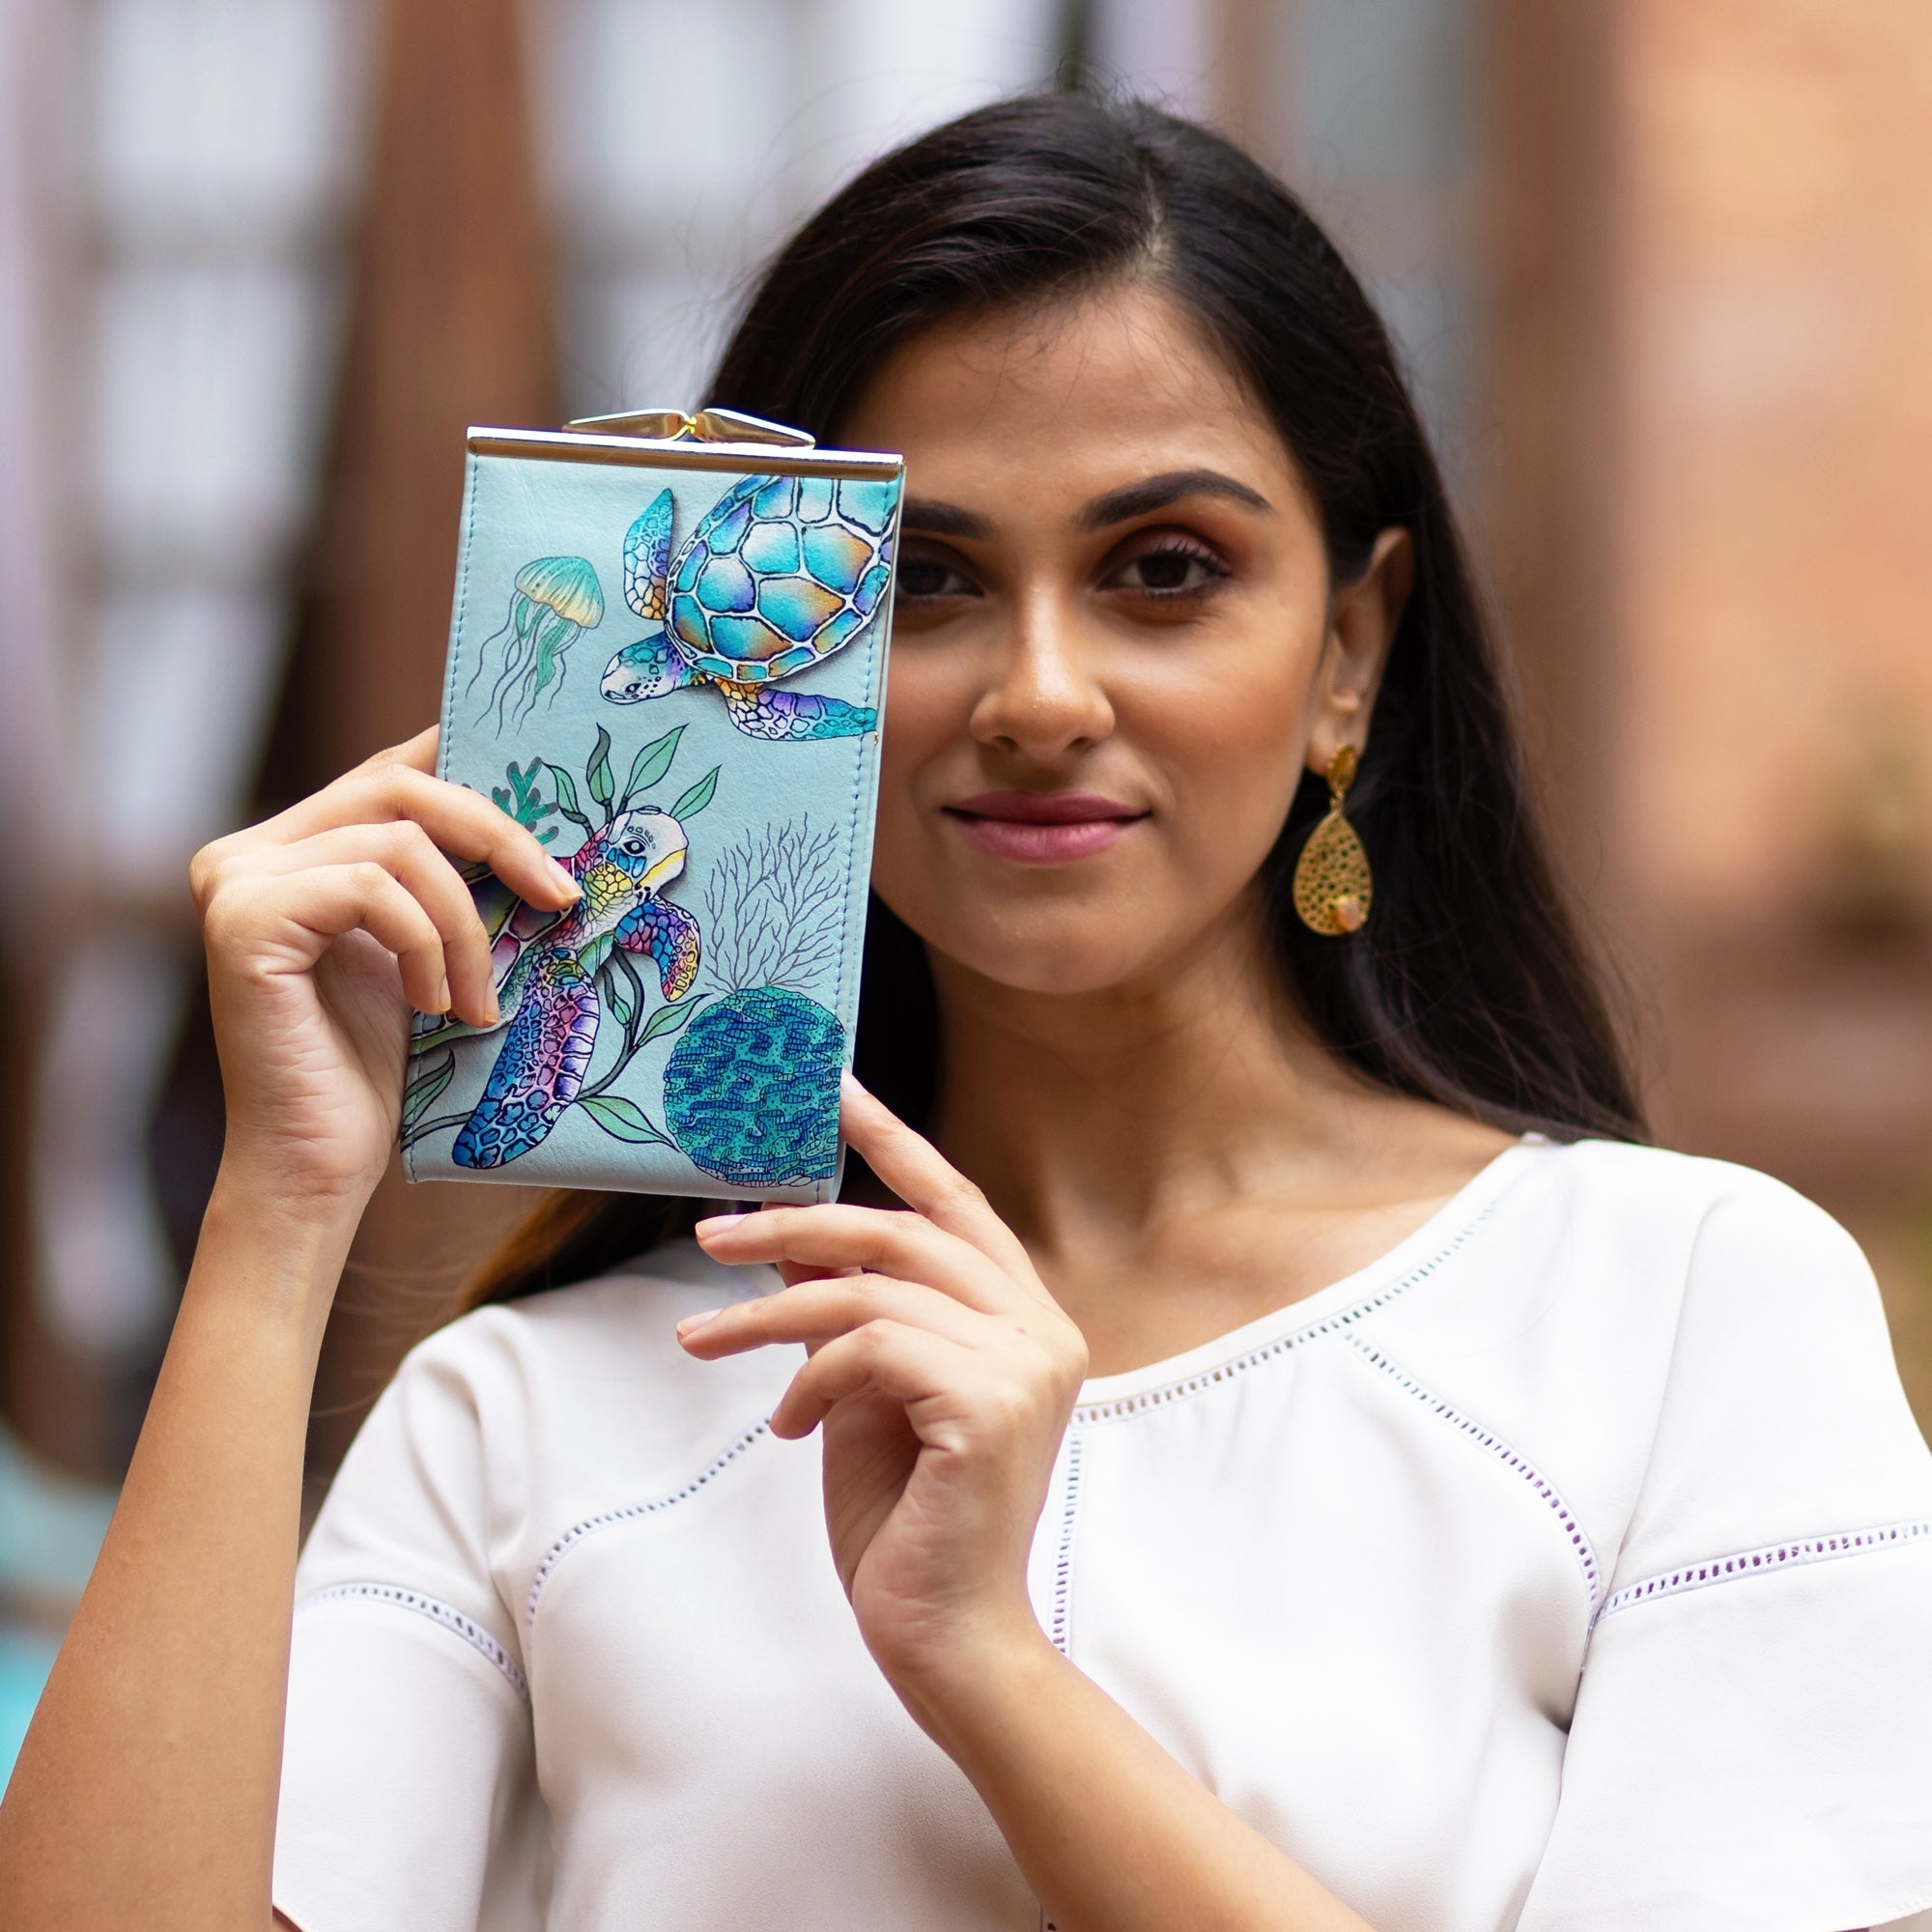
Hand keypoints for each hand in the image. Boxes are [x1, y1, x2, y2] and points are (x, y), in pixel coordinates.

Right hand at [189, 727, 579, 1209]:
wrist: (320, 1164)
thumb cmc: (378, 1067)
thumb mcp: (427, 948)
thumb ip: (450, 875)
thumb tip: (540, 817)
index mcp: (288, 847)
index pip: (392, 769)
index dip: (473, 763)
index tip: (558, 798)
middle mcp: (247, 851)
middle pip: (399, 786)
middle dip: (498, 836)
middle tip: (560, 897)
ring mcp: (235, 880)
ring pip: (399, 841)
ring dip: (466, 924)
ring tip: (478, 1000)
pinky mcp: (243, 918)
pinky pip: (374, 887)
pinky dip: (428, 944)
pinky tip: (435, 1005)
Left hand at [683, 1078, 1088, 1693]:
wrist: (944, 1639)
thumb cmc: (907, 1523)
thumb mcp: (867, 1396)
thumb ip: (852, 1318)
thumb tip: (791, 1247)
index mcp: (1025, 1319)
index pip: (957, 1205)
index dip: (894, 1142)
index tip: (833, 1091)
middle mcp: (1041, 1329)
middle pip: (902, 1231)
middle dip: (795, 1225)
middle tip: (710, 1234)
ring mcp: (1024, 1363)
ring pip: (872, 1288)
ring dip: (768, 1312)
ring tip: (701, 1340)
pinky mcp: (988, 1403)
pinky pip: (869, 1347)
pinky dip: (809, 1377)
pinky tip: (790, 1429)